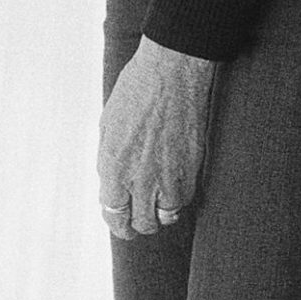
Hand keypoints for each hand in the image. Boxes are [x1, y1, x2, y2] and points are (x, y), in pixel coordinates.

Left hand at [98, 36, 217, 238]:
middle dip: (135, 227)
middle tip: (136, 225)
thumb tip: (112, 186)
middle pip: (140, 223)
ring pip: (165, 217)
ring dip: (158, 215)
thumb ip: (109, 162)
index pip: (113, 213)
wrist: (172, 73)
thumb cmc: (135, 92)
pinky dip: (177, 200)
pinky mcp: (192, 169)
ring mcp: (169, 176)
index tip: (119, 223)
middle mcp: (140, 178)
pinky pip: (185, 200)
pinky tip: (172, 191)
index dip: (116, 222)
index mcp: (113, 167)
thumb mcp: (107, 128)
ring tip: (155, 209)